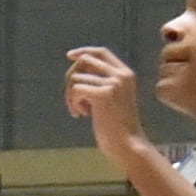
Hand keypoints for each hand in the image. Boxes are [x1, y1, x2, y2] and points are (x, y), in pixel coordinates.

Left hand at [60, 46, 146, 161]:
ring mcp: (113, 83)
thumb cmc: (116, 125)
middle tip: (71, 99)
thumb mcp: (112, 97)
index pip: (101, 52)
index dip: (83, 51)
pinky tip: (83, 115)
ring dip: (71, 96)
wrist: (127, 143)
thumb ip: (100, 81)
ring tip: (81, 111)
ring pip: (76, 77)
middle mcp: (121, 75)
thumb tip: (75, 70)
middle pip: (84, 61)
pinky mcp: (104, 94)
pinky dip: (74, 103)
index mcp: (126, 74)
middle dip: (71, 78)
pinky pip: (76, 89)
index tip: (69, 56)